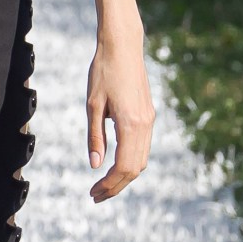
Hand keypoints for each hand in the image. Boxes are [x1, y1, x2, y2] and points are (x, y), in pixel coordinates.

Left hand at [87, 38, 153, 202]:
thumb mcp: (92, 105)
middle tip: (95, 195)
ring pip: (141, 159)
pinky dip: (130, 162)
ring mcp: (149, 120)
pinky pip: (142, 147)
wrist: (123, 46)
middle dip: (116, 186)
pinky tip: (115, 165)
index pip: (123, 167)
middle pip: (135, 169)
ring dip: (124, 176)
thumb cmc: (103, 71)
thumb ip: (95, 137)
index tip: (93, 193)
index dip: (109, 184)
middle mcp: (145, 125)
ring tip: (103, 184)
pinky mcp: (148, 115)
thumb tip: (96, 165)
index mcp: (131, 124)